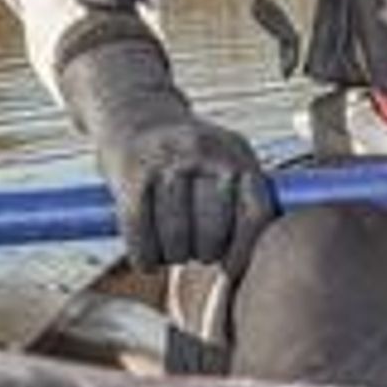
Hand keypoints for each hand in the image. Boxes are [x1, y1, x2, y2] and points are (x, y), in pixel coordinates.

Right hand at [57, 36, 278, 268]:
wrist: (135, 114)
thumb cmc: (188, 156)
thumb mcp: (226, 160)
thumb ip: (243, 199)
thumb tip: (251, 262)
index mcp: (237, 154)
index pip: (254, 214)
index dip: (243, 253)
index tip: (232, 272)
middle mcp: (205, 153)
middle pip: (212, 232)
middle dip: (204, 254)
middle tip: (197, 253)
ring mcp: (167, 161)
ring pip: (176, 238)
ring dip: (174, 256)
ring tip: (173, 252)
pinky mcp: (133, 174)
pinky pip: (140, 233)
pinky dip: (145, 257)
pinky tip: (148, 259)